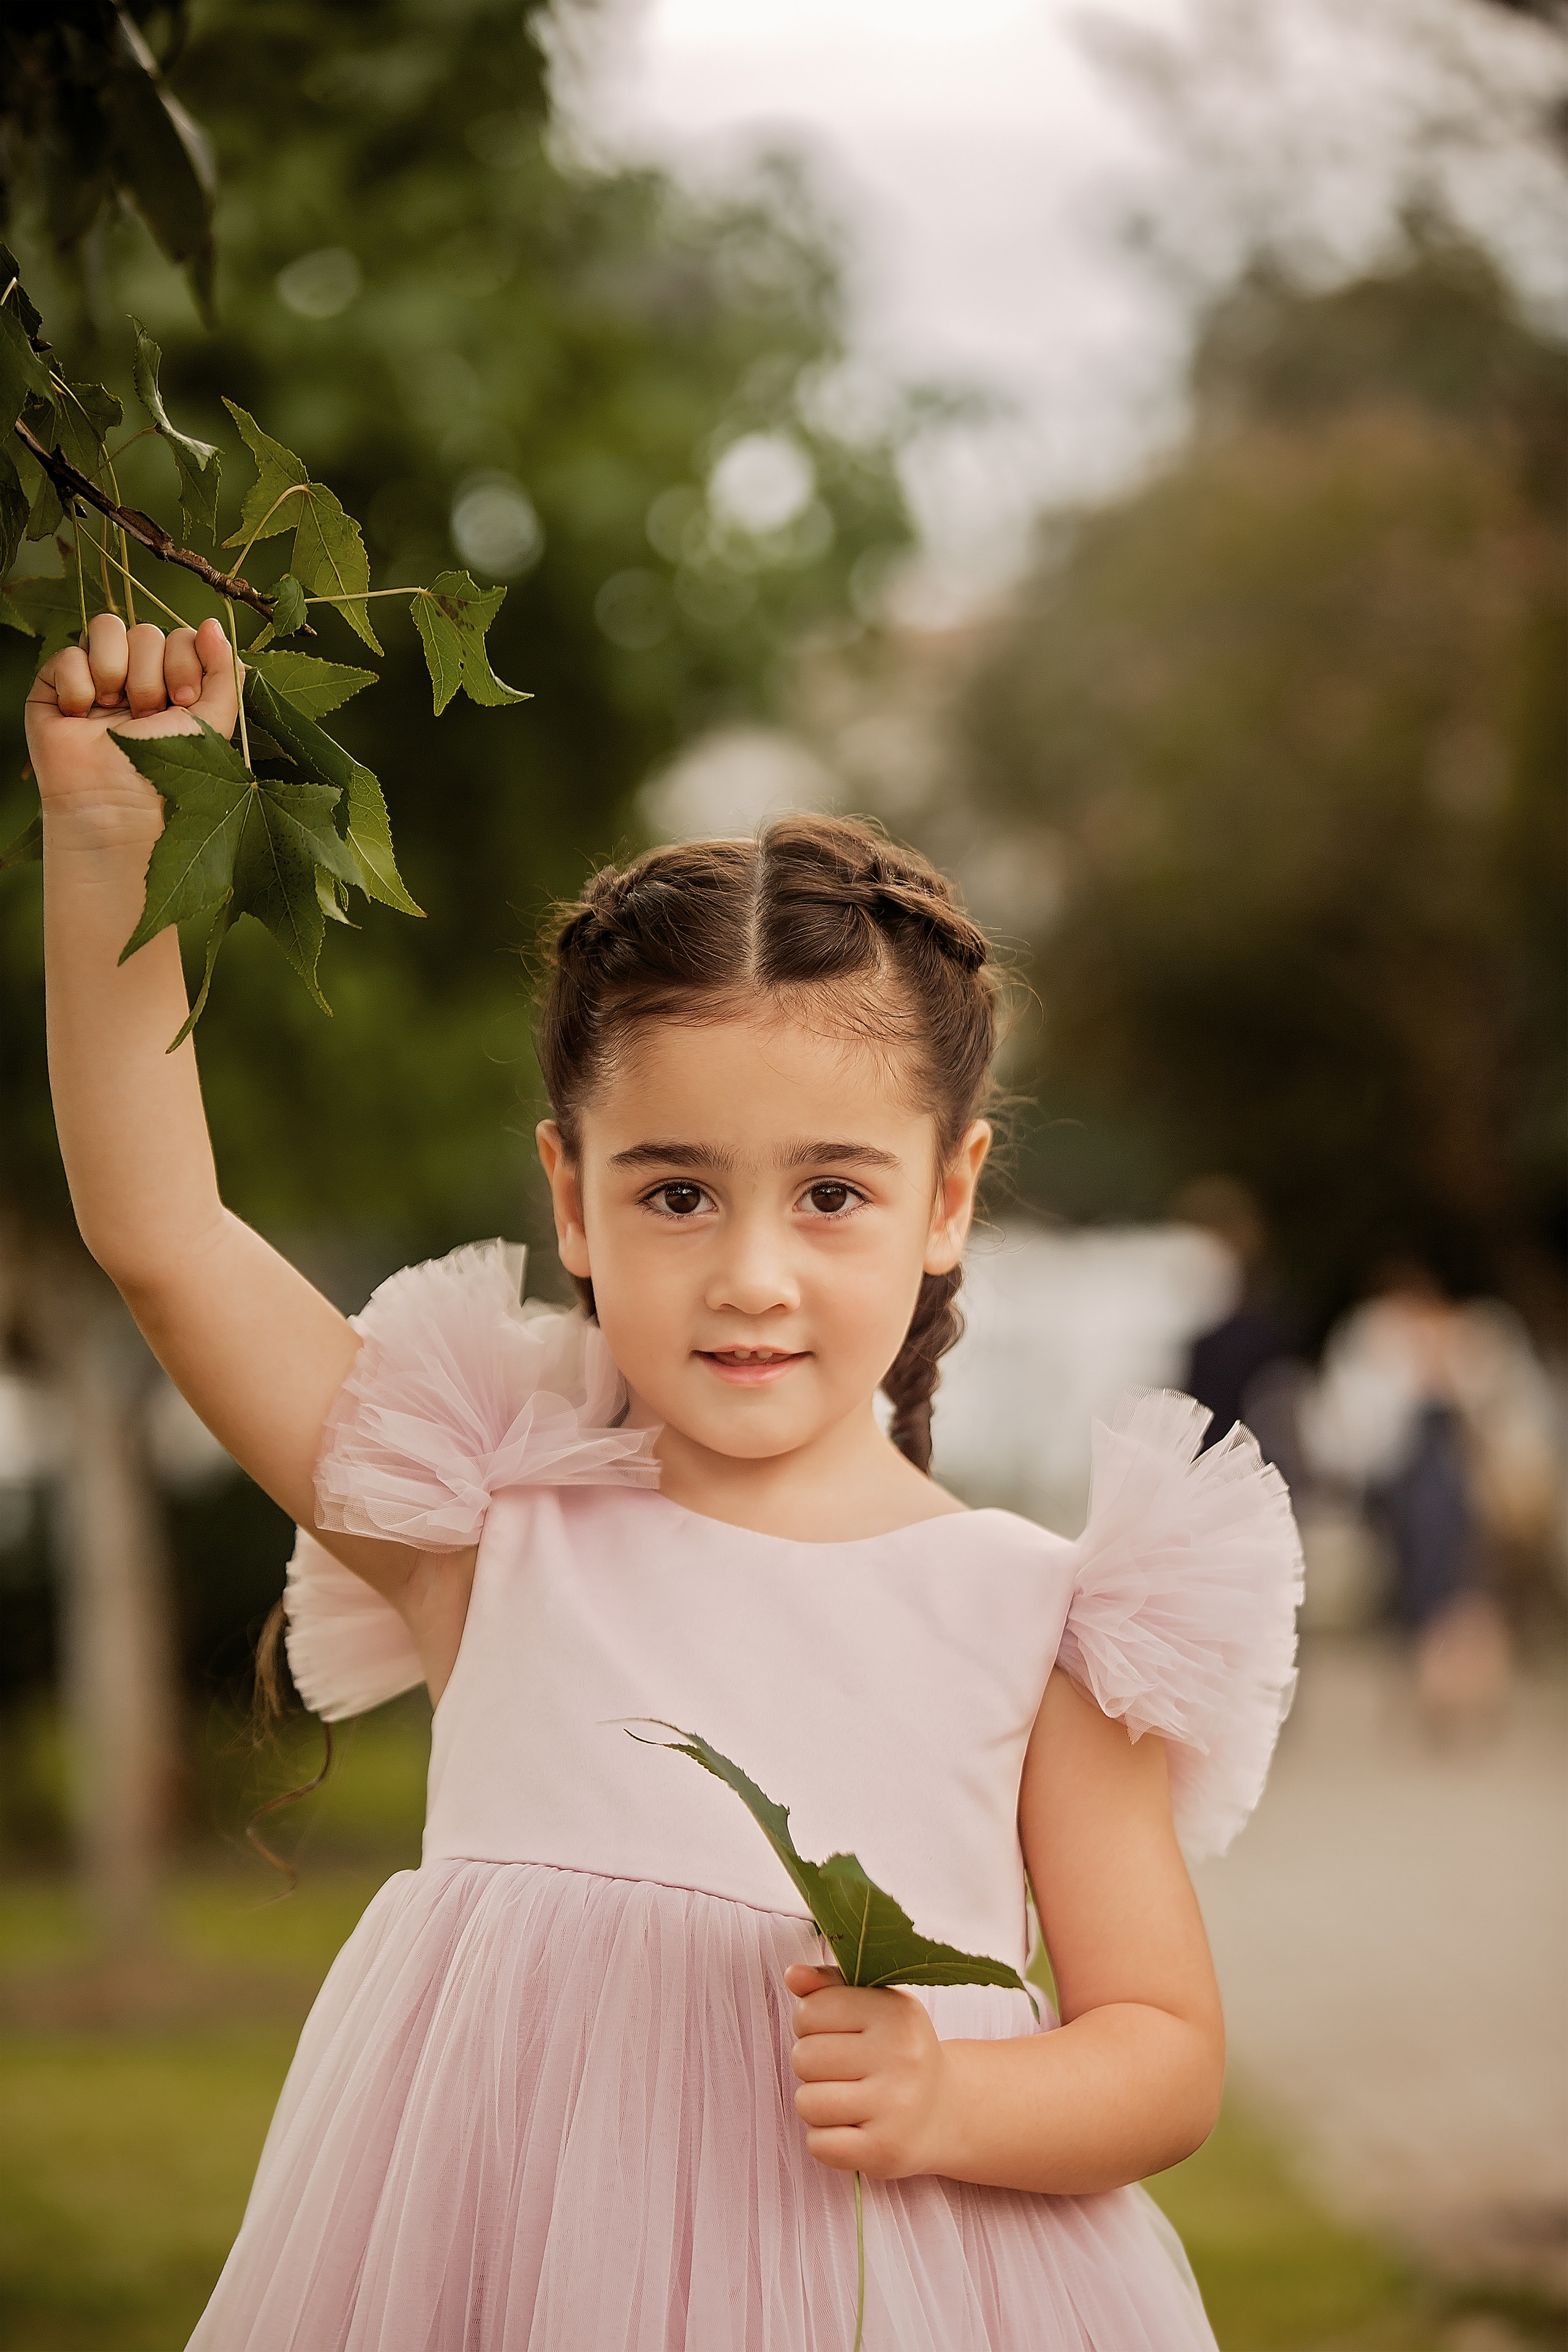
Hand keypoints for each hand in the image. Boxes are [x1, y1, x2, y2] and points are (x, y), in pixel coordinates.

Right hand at [24, 614, 239, 842]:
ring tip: (114, 711)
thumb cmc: (168, 774)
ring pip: (107, 627)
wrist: (115, 806)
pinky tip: (80, 716)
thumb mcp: (213, 724)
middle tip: (147, 716)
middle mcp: (134, 677)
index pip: (181, 636)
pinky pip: (69, 653)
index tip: (183, 702)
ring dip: (116, 671)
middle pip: (146, 631)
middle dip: (151, 676)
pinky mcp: (55, 685)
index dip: (185, 662)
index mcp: (172, 684)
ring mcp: (95, 678)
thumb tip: (212, 624)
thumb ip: (225, 673)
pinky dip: (78, 686)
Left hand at [785, 1962, 952, 2180]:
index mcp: (896, 2012)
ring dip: (817, 2104)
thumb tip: (792, 1974)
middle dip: (814, 2066)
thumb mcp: (875, 2006)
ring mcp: (896, 2107)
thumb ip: (829, 1986)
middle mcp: (901, 2056)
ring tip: (848, 2100)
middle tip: (844, 2071)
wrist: (948, 2111)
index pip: (811, 2009)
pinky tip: (852, 2130)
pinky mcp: (885, 2151)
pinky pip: (818, 2144)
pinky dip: (825, 2140)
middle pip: (804, 2057)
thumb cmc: (898, 2051)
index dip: (810, 2023)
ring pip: (807, 2102)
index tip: (836, 2033)